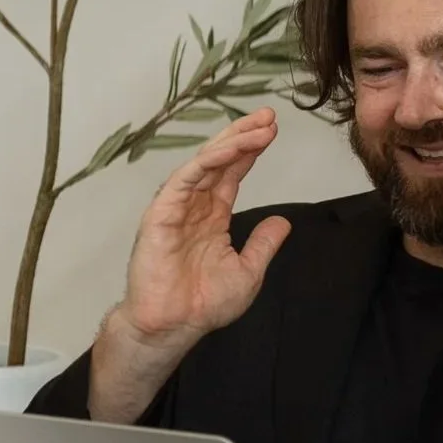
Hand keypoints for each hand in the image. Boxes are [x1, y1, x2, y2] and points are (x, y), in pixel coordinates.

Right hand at [117, 108, 290, 346]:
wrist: (174, 326)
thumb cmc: (203, 305)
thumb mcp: (248, 271)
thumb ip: (263, 244)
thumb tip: (282, 223)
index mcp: (211, 218)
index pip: (231, 174)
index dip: (250, 152)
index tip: (272, 131)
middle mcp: (193, 207)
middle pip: (218, 161)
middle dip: (241, 136)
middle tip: (268, 116)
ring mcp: (175, 209)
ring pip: (203, 164)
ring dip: (230, 143)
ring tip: (258, 127)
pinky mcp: (161, 215)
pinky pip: (183, 180)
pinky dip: (206, 161)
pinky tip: (230, 148)